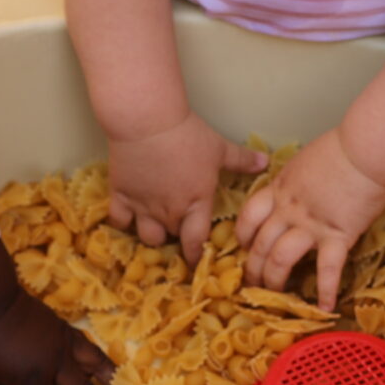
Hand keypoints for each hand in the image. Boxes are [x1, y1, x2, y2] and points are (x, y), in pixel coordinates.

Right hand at [106, 113, 267, 264]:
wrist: (147, 122)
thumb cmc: (187, 134)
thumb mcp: (219, 147)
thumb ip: (242, 159)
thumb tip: (265, 162)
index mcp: (196, 203)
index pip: (197, 241)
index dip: (196, 255)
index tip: (196, 262)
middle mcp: (170, 212)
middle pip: (173, 238)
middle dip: (177, 237)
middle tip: (178, 230)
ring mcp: (143, 207)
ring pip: (148, 237)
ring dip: (153, 235)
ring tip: (155, 225)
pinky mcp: (121, 196)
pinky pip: (119, 222)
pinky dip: (123, 223)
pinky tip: (127, 217)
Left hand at [234, 130, 384, 311]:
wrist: (366, 149)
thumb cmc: (342, 148)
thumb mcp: (306, 161)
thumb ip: (297, 180)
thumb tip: (299, 188)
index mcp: (280, 189)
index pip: (248, 216)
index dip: (242, 236)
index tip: (245, 248)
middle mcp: (288, 210)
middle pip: (260, 245)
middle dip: (253, 269)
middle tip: (253, 284)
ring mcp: (311, 225)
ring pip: (280, 260)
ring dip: (275, 281)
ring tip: (276, 296)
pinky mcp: (338, 235)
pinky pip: (328, 269)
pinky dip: (327, 290)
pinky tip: (326, 307)